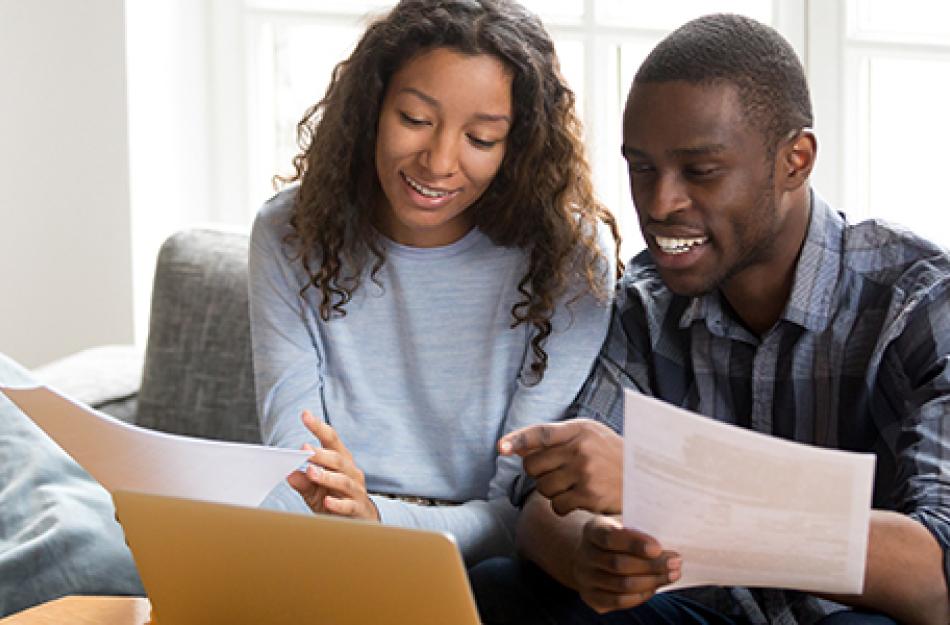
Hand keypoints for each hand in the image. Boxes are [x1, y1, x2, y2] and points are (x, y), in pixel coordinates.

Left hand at [287, 410, 379, 521]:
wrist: (359, 524)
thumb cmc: (334, 501)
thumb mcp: (315, 492)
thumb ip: (304, 483)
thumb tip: (289, 474)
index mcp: (341, 461)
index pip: (331, 440)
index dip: (318, 427)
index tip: (305, 414)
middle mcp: (351, 472)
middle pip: (338, 459)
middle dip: (320, 454)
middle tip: (304, 449)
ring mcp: (356, 490)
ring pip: (343, 480)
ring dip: (327, 476)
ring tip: (311, 472)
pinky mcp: (358, 509)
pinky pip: (349, 505)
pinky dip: (338, 504)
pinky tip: (327, 502)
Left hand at [498, 419, 621, 514]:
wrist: (647, 478)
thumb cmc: (611, 455)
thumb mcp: (588, 435)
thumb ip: (554, 438)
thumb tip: (514, 447)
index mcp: (579, 430)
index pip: (541, 433)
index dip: (518, 439)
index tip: (501, 447)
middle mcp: (581, 449)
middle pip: (533, 466)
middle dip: (538, 472)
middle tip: (555, 472)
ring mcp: (585, 473)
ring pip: (543, 488)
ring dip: (551, 490)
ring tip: (571, 485)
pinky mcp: (589, 496)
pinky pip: (558, 505)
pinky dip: (562, 506)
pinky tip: (577, 499)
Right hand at [574, 515, 680, 613]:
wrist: (592, 553)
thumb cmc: (616, 537)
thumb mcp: (622, 525)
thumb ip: (639, 531)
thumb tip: (666, 546)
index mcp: (592, 531)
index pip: (610, 538)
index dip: (634, 543)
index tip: (658, 548)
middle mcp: (584, 554)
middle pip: (619, 564)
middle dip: (652, 565)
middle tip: (675, 562)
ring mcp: (585, 578)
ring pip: (622, 585)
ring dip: (652, 581)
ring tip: (672, 575)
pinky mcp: (591, 596)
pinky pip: (618, 601)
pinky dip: (640, 595)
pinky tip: (654, 587)